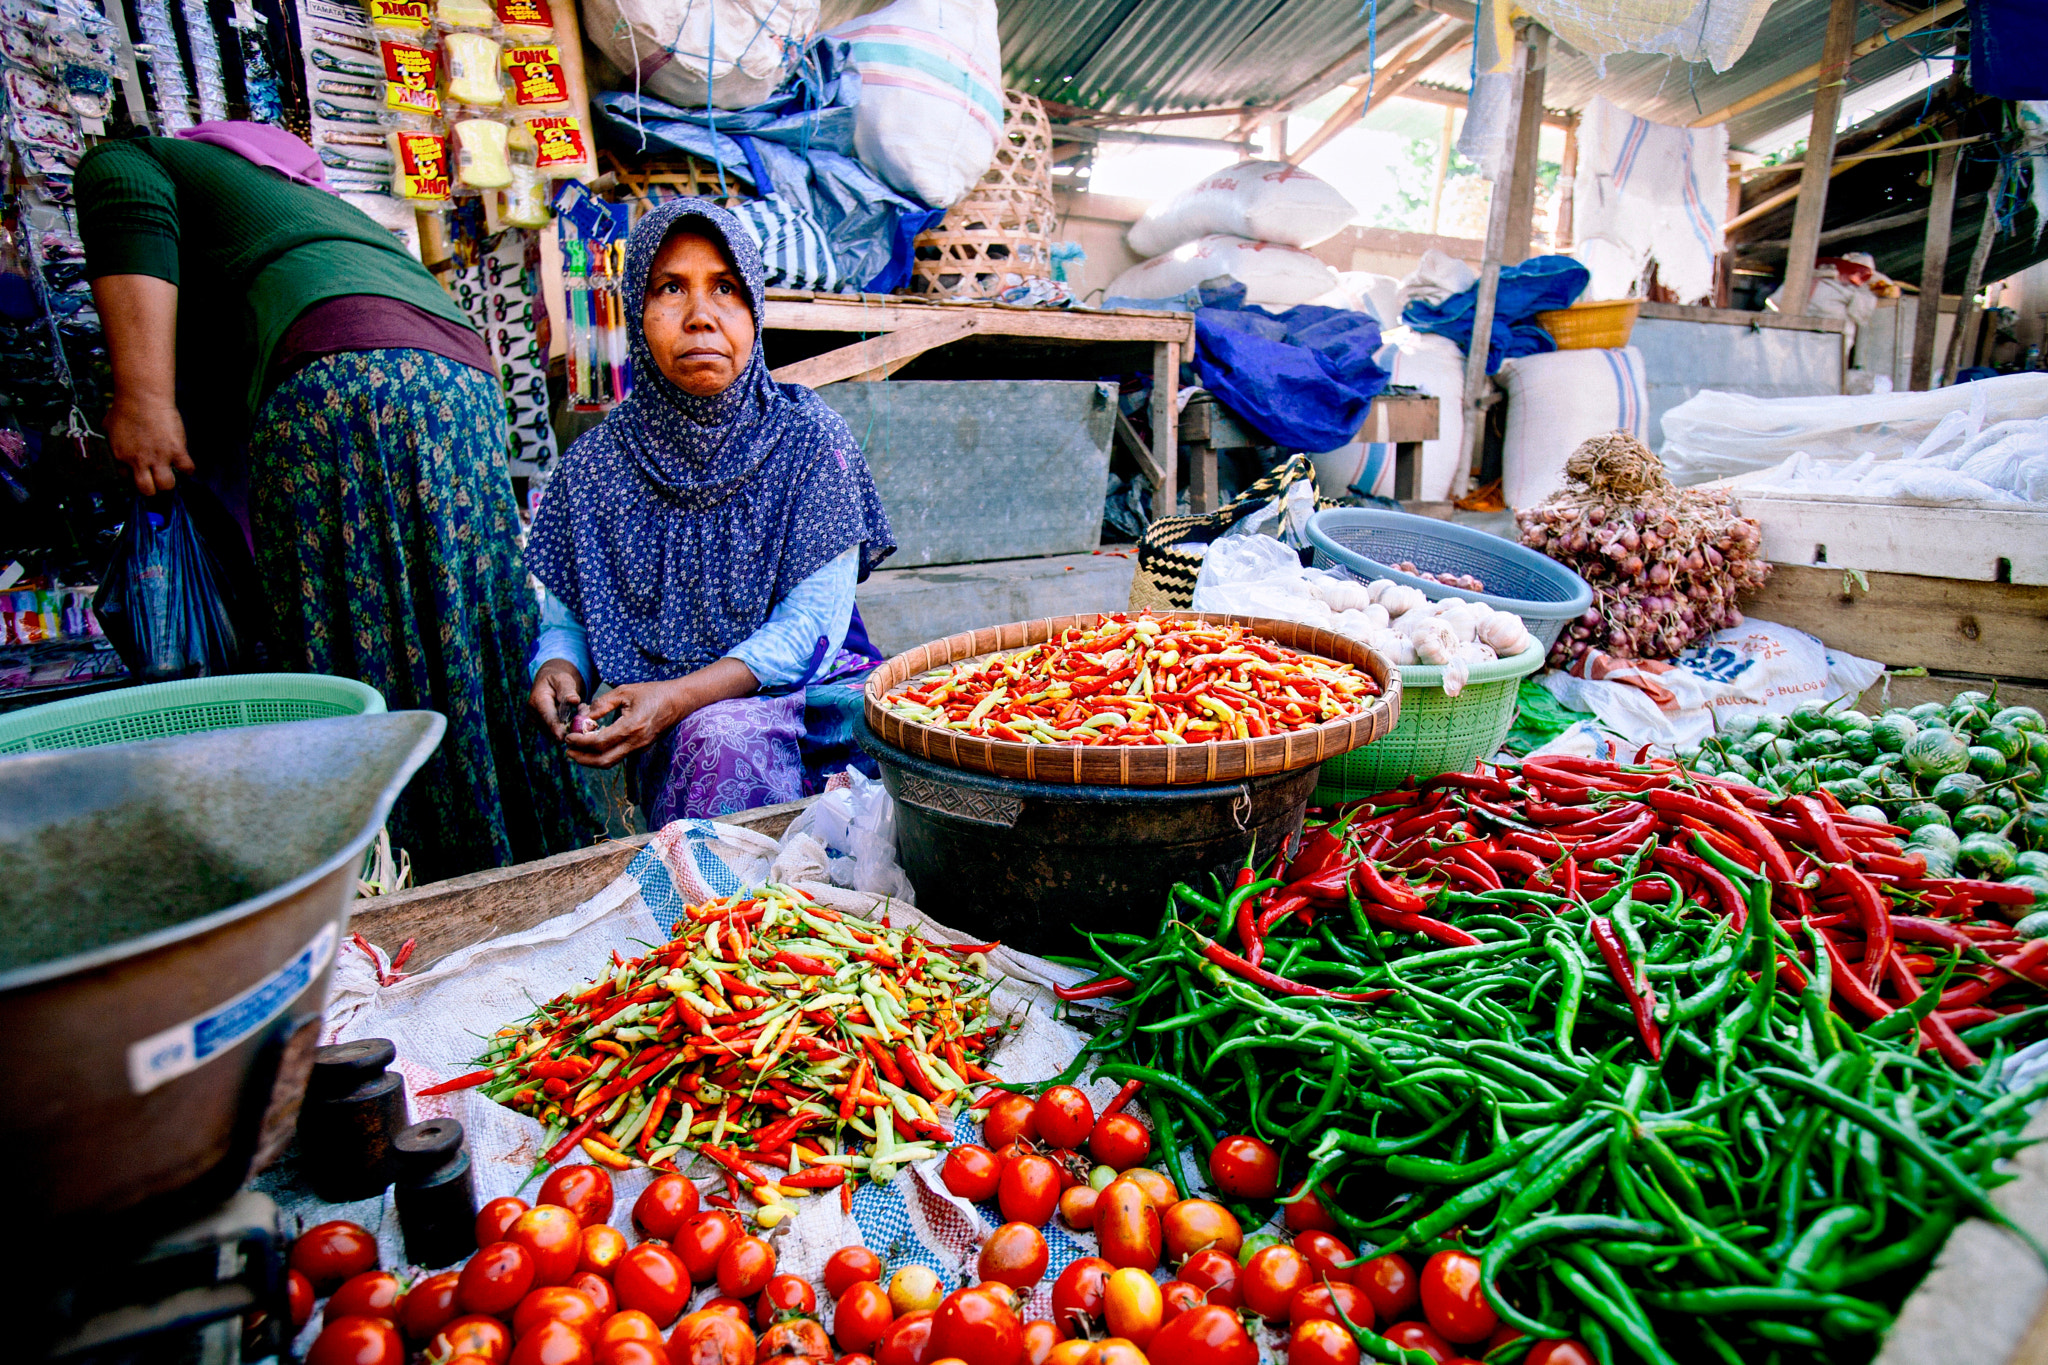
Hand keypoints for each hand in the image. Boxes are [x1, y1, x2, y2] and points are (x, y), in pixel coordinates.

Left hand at [105, 394, 193, 495]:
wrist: (142, 397)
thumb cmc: (125, 407)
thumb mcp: (108, 426)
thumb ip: (113, 440)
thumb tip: (114, 441)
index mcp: (121, 456)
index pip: (127, 479)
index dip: (134, 475)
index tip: (140, 471)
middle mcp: (140, 461)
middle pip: (147, 490)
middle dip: (151, 488)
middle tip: (155, 480)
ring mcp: (159, 457)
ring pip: (166, 485)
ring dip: (168, 481)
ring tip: (170, 473)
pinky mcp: (176, 450)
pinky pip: (187, 469)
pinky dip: (188, 469)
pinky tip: (185, 465)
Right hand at [529, 658, 586, 742]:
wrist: (549, 683)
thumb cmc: (557, 680)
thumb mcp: (563, 679)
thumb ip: (568, 690)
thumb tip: (574, 700)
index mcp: (538, 700)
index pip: (547, 717)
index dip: (556, 728)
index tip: (563, 738)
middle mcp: (534, 713)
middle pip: (551, 728)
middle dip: (569, 727)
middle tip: (587, 716)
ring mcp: (537, 722)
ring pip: (554, 733)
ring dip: (570, 728)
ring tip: (581, 710)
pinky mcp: (543, 727)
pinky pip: (556, 733)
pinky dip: (568, 729)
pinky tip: (576, 717)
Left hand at [564, 679, 690, 767]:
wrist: (678, 701)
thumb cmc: (652, 693)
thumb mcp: (624, 691)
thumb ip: (602, 704)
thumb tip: (584, 716)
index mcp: (631, 727)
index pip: (599, 742)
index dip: (580, 742)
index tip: (568, 737)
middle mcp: (636, 742)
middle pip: (604, 761)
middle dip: (582, 759)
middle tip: (567, 751)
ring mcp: (640, 747)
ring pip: (611, 762)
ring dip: (591, 760)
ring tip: (576, 752)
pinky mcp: (641, 748)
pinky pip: (618, 756)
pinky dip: (602, 755)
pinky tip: (593, 746)